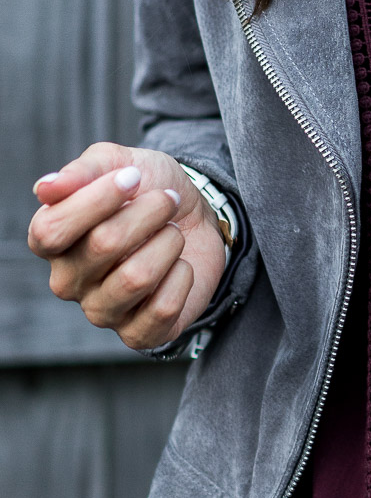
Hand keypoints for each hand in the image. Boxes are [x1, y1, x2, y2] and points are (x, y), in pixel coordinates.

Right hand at [27, 142, 228, 350]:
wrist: (197, 220)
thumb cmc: (148, 191)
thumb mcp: (118, 164)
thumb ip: (82, 172)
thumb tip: (45, 189)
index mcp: (51, 242)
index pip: (51, 229)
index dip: (95, 200)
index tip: (133, 177)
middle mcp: (68, 281)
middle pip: (103, 245)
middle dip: (147, 214)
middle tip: (166, 201)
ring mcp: (101, 311)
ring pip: (137, 278)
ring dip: (168, 244)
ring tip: (174, 234)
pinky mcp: (137, 334)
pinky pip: (162, 309)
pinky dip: (182, 278)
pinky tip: (181, 267)